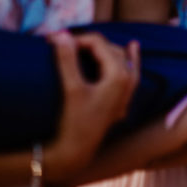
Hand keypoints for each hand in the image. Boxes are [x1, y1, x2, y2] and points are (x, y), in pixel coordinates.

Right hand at [43, 31, 139, 186]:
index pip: (98, 43)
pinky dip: (130, 57)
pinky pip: (130, 71)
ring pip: (121, 58)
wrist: (76, 152)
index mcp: (118, 75)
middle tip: (63, 42)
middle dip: (88, 43)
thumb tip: (60, 34)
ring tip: (91, 41)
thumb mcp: (71, 88)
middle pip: (110, 49)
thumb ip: (67, 60)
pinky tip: (133, 47)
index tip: (53, 40)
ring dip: (106, 48)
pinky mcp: (121, 100)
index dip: (75, 38)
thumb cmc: (74, 121)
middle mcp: (127, 80)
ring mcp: (126, 91)